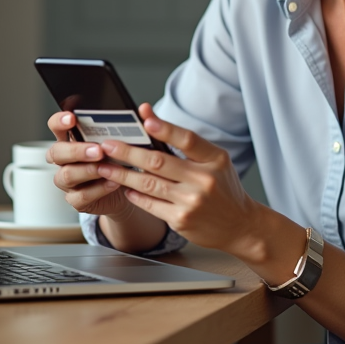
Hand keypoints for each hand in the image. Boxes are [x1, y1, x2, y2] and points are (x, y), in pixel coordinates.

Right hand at [44, 110, 134, 218]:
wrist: (126, 190)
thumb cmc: (120, 160)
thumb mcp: (123, 142)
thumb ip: (128, 126)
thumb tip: (145, 109)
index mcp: (71, 139)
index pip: (56, 126)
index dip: (60, 121)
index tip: (72, 118)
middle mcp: (65, 160)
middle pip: (56, 152)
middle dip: (76, 150)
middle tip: (98, 150)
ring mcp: (68, 181)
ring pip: (66, 175)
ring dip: (87, 170)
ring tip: (105, 167)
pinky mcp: (76, 200)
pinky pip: (80, 196)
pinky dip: (98, 189)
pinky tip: (112, 183)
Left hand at [92, 104, 263, 255]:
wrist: (239, 225)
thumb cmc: (223, 188)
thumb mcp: (214, 161)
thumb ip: (185, 143)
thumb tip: (150, 118)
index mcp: (215, 159)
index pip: (187, 139)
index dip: (166, 128)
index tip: (145, 118)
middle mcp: (204, 180)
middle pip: (159, 162)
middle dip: (128, 152)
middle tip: (108, 145)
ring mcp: (191, 201)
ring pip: (148, 184)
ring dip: (123, 174)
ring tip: (105, 167)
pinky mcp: (181, 219)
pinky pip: (150, 204)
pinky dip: (135, 195)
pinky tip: (125, 187)